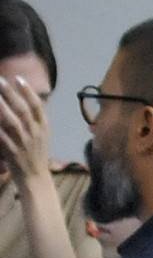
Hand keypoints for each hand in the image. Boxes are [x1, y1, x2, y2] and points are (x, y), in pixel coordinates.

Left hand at [0, 75, 50, 190]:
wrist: (36, 179)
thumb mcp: (42, 136)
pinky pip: (2, 137)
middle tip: (0, 80)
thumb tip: (29, 101)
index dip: (27, 91)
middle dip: (11, 93)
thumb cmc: (36, 155)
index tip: (17, 78)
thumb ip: (35, 120)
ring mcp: (24, 143)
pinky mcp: (13, 152)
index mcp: (44, 128)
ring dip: (2, 106)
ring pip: (12, 121)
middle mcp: (35, 134)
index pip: (37, 106)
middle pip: (23, 110)